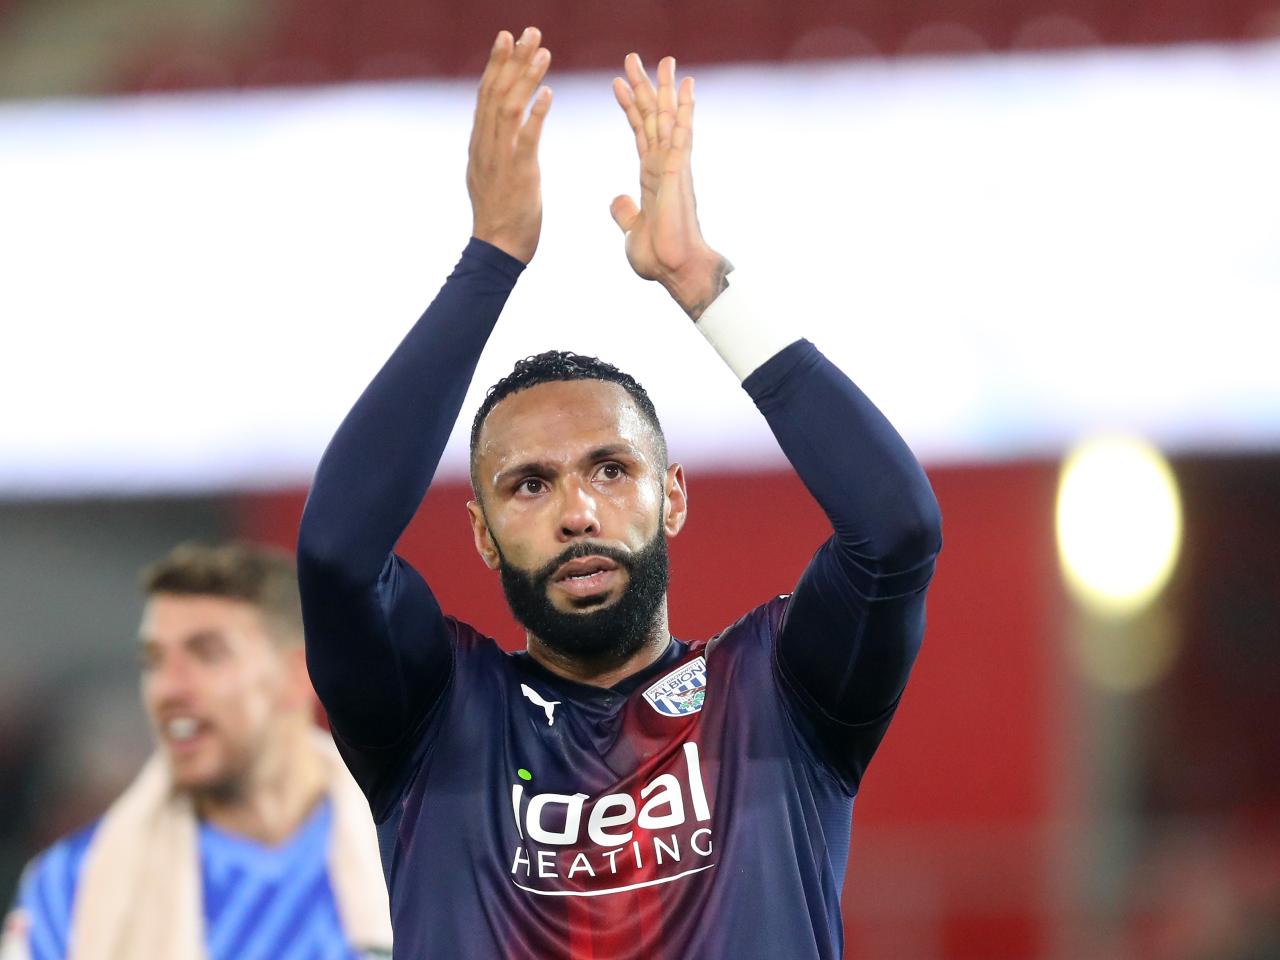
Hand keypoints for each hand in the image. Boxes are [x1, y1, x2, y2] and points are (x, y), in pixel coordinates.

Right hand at [468, 27, 551, 263]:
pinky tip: (548, 94)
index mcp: (480, 143)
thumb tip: (493, 128)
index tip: (506, 37)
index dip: (496, 63)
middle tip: (528, 31)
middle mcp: (486, 145)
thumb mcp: (489, 174)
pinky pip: (527, 138)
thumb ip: (492, 148)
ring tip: (542, 51)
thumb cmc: (500, 215)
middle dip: (511, 59)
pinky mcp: (519, 174)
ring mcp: (500, 158)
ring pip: (509, 108)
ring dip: (526, 78)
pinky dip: (536, 114)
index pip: (486, 94)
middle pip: (496, 92)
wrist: (497, 248)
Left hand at [611, 54, 729, 319]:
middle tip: (635, 58)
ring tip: (663, 59)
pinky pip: (681, 133)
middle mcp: (665, 166)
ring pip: (667, 119)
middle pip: (652, 118)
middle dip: (644, 87)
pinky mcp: (680, 172)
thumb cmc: (659, 257)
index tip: (618, 84)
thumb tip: (618, 200)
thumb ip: (626, 212)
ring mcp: (674, 167)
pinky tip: (686, 85)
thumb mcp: (632, 230)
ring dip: (664, 88)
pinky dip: (683, 108)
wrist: (676, 271)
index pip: (639, 133)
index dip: (629, 108)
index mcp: (652, 177)